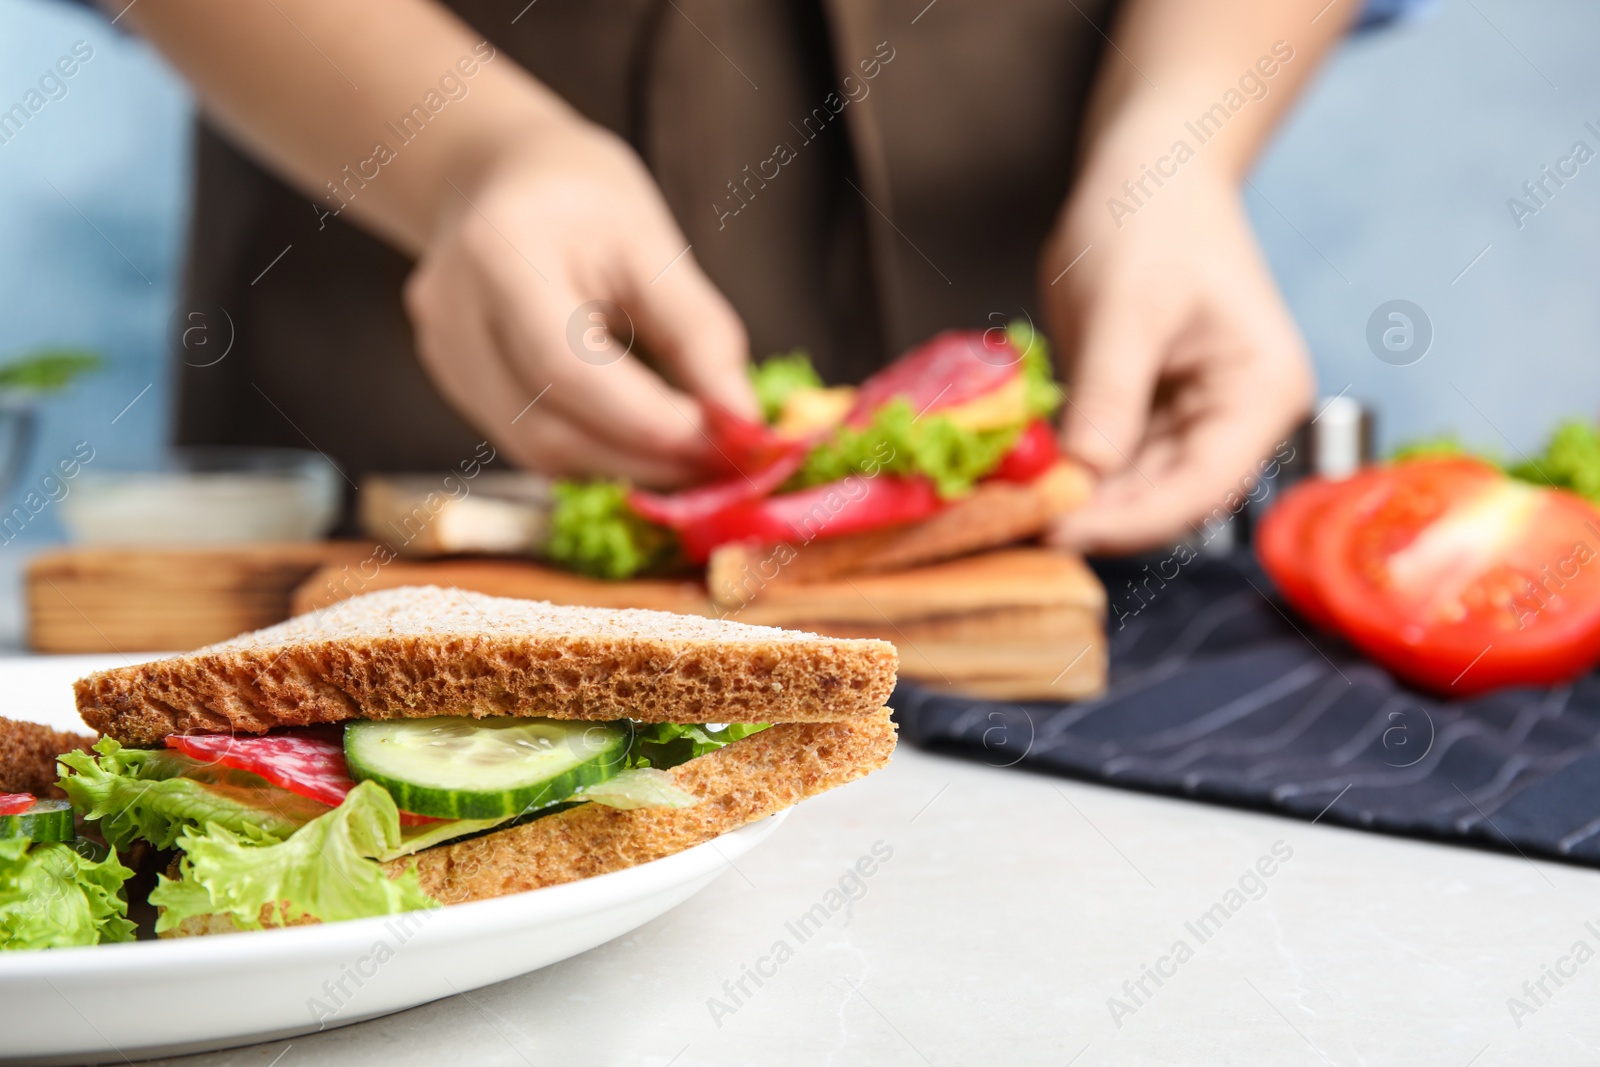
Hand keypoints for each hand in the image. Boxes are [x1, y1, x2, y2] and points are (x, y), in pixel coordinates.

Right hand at [405, 116, 757, 486]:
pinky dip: (594, 452)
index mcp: (502, 251)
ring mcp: (445, 354)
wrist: (500, 178)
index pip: (566, 366)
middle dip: (643, 458)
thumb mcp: (656, 244)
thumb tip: (742, 422)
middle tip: (719, 462)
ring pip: (536, 452)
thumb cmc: (584, 198)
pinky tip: (639, 438)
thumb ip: (701, 335)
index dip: (645, 420)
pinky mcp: (454, 382)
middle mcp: (454, 312)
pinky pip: (528, 442)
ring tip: (689, 453)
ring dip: (622, 466)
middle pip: (545, 428)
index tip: (721, 440)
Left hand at [1040, 154, 1312, 554]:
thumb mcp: (1126, 306)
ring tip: (1007, 511)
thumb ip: (1109, 394)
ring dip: (1075, 503)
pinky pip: (1109, 463)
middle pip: (1166, 500)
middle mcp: (1238, 422)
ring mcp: (1194, 422)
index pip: (1199, 488)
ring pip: (1133, 490)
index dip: (1128, 521)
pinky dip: (1069, 474)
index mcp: (1262, 395)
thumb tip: (1082, 474)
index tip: (1055, 528)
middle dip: (1093, 517)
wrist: (1150, 170)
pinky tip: (1020, 482)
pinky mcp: (1151, 417)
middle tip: (1012, 527)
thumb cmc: (1151, 218)